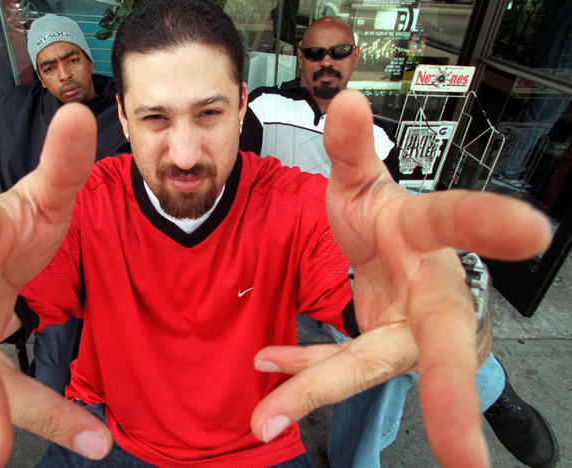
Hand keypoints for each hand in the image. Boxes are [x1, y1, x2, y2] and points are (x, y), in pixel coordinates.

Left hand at [250, 91, 549, 466]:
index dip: (491, 223)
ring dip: (319, 390)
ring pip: (368, 366)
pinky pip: (335, 362)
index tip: (533, 231)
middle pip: (440, 342)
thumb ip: (351, 149)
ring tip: (267, 419)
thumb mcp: (361, 181)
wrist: (386, 255)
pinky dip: (300, 368)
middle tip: (467, 460)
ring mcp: (401, 330)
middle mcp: (426, 294)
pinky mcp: (374, 349)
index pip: (458, 221)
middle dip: (451, 395)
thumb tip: (344, 100)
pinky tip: (269, 372)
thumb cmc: (384, 220)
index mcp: (427, 238)